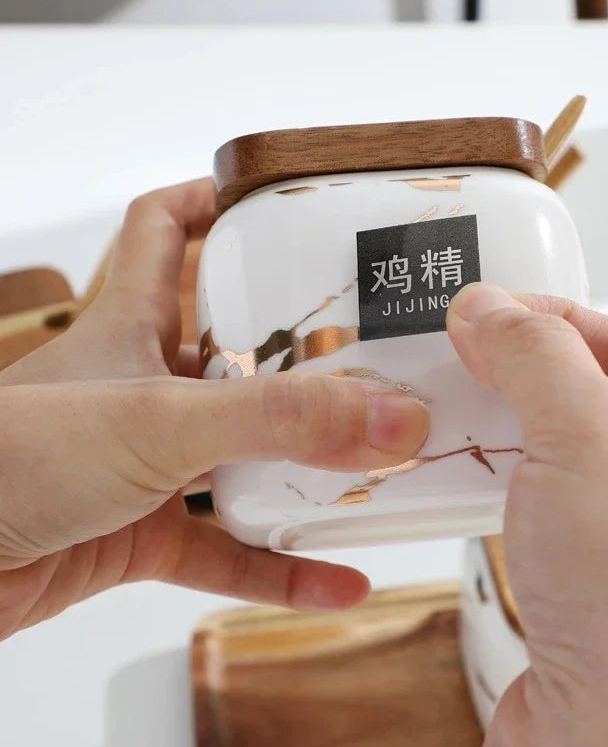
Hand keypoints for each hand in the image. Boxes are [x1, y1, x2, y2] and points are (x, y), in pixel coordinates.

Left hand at [0, 179, 428, 639]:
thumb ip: (278, 418)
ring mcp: (145, 462)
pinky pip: (229, 550)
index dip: (217, 205)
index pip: (167, 230)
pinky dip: (282, 568)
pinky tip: (337, 581)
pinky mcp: (141, 533)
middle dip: (300, 356)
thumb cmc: (8, 462)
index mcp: (132, 325)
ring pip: (243, 458)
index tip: (283, 209)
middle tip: (370, 357)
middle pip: (234, 352)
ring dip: (305, 473)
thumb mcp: (158, 417)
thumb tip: (390, 417)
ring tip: (376, 469)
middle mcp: (143, 386)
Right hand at [447, 283, 607, 746]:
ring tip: (457, 401)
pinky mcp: (580, 585)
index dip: (570, 321)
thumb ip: (542, 359)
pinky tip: (460, 469)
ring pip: (561, 453)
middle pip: (600, 400)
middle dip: (530, 371)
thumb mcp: (595, 442)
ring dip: (505, 424)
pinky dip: (495, 478)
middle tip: (470, 350)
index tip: (502, 309)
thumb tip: (492, 311)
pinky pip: (534, 504)